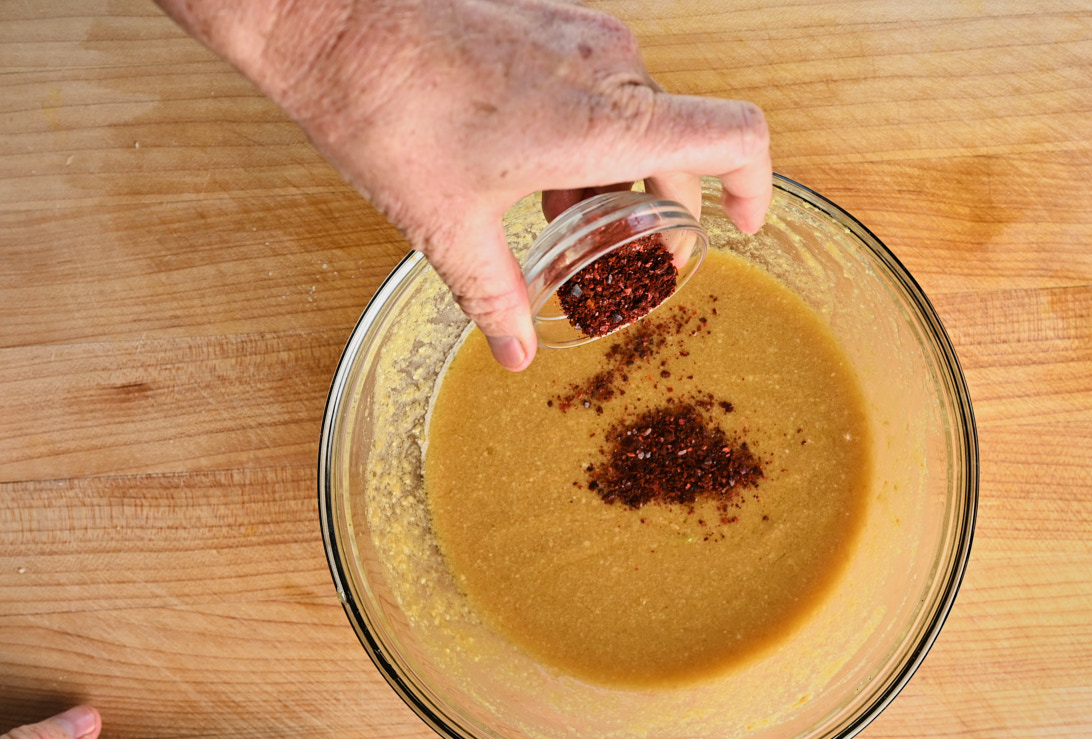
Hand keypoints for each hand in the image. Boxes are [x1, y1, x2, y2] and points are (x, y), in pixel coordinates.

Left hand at [153, 0, 771, 370]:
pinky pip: (603, 82)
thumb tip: (515, 351)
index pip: (736, 137)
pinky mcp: (553, 21)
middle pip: (685, 140)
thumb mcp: (449, 225)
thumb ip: (495, 296)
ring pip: (640, 112)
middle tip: (635, 255)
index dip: (756, 184)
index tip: (741, 224)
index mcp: (605, 120)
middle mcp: (611, 68)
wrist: (333, 20)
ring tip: (571, 219)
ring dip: (622, 171)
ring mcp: (582, 36)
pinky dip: (593, 132)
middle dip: (668, 203)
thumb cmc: (390, 111)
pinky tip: (538, 170)